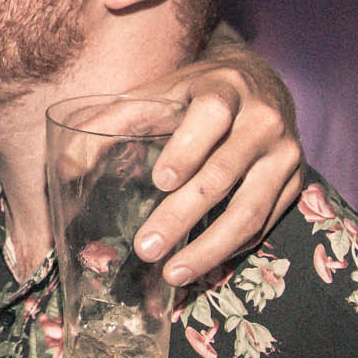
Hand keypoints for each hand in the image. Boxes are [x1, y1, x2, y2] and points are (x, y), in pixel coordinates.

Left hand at [130, 41, 302, 285]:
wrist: (259, 83)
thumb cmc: (194, 93)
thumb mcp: (155, 95)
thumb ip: (108, 124)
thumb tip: (61, 168)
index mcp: (225, 88)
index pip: (212, 114)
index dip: (188, 147)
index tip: (160, 181)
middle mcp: (263, 119)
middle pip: (224, 172)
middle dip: (183, 215)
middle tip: (147, 248)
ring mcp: (285, 153)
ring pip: (250, 208)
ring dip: (210, 247)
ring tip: (173, 274)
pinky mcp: (296, 181)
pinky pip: (265, 223)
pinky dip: (233, 249)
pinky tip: (203, 268)